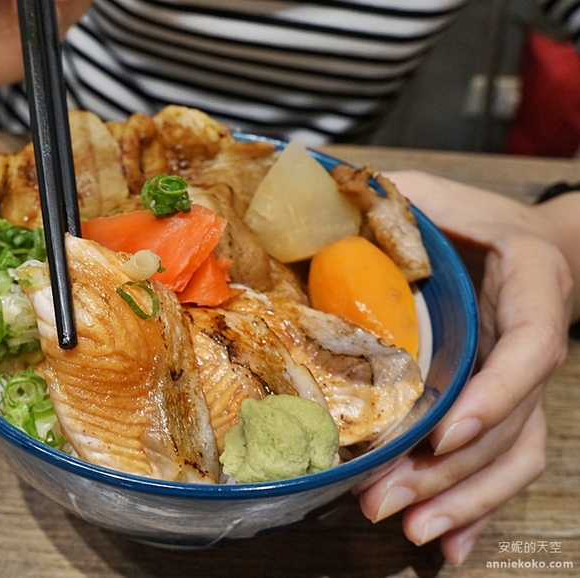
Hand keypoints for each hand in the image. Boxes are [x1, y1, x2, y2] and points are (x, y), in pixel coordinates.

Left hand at [357, 171, 573, 563]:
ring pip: (511, 457)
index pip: (527, 353)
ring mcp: (520, 386)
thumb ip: (396, 199)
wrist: (527, 246)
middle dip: (450, 472)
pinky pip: (504, 465)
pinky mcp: (505, 409)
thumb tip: (328, 197)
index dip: (493, 397)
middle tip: (388, 500)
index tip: (443, 434)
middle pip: (507, 425)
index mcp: (530, 292)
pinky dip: (480, 508)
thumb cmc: (477, 220)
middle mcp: (531, 347)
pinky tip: (448, 546)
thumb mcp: (439, 196)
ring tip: (411, 530)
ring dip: (464, 501)